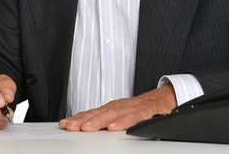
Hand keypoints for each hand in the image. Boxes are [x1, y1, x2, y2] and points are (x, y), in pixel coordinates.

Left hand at [59, 84, 177, 131]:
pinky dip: (123, 122)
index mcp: (111, 108)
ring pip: (112, 114)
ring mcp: (130, 108)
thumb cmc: (140, 109)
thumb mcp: (120, 114)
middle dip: (83, 120)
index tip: (65, 124)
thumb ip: (104, 121)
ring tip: (87, 128)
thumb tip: (84, 128)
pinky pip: (133, 117)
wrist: (164, 100)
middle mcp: (118, 106)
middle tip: (71, 127)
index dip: (77, 119)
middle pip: (98, 113)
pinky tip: (114, 127)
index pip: (90, 113)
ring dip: (98, 121)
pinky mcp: (145, 112)